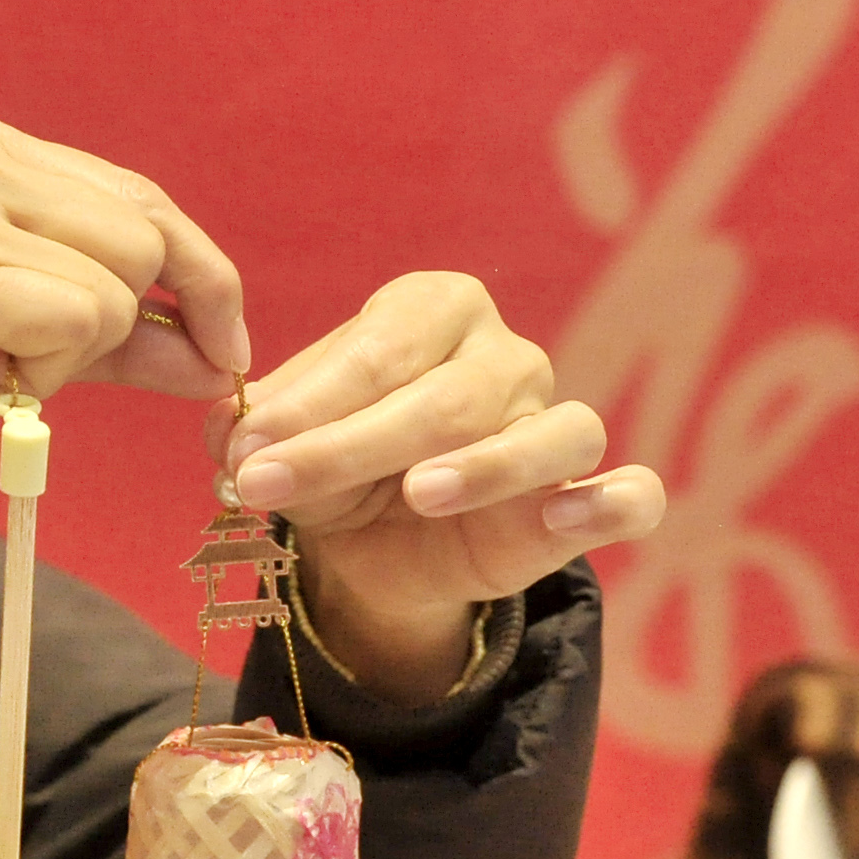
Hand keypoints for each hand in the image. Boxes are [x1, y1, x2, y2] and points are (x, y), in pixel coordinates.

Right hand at [0, 104, 249, 571]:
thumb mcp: (10, 334)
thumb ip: (116, 330)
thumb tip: (219, 354)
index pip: (138, 195)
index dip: (199, 276)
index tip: (223, 345)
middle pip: (144, 237)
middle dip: (124, 325)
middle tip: (34, 367)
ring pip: (118, 284)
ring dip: (70, 351)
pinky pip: (78, 322)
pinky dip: (44, 370)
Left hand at [222, 273, 664, 700]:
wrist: (381, 549)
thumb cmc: (337, 468)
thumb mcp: (285, 446)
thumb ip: (258, 429)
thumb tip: (227, 431)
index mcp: (432, 310)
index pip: (376, 351)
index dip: (306, 404)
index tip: (240, 450)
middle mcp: (503, 354)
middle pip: (444, 398)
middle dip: (348, 446)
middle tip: (267, 484)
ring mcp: (555, 418)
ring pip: (547, 433)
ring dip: (487, 464)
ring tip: (419, 493)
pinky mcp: (587, 492)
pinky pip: (631, 492)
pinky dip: (611, 501)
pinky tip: (567, 518)